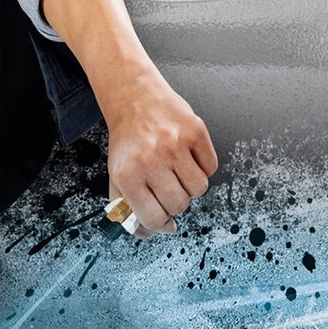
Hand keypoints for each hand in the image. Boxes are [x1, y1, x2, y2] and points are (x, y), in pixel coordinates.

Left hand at [102, 69, 217, 234]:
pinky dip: (203, 167)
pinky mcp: (195, 131)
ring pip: (199, 189)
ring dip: (190, 185)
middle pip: (179, 205)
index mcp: (128, 175)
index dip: (160, 222)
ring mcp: (175, 145)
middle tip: (167, 187)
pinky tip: (188, 157)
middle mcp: (151, 160)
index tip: (160, 216)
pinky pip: (211, 167)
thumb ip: (131, 208)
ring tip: (177, 171)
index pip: (153, 219)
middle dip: (175, 202)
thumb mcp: (117, 174)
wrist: (134, 98)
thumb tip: (162, 230)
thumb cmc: (128, 140)